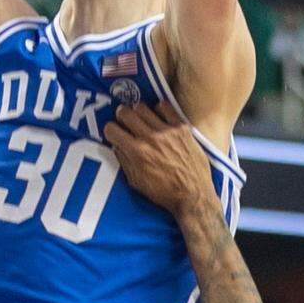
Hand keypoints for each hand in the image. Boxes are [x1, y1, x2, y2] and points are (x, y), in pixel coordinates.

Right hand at [103, 102, 215, 217]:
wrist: (193, 195)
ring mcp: (167, 131)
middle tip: (124, 121)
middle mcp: (150, 138)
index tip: (113, 133)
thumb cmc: (163, 192)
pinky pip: (166, 107)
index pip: (112, 129)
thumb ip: (124, 161)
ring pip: (142, 107)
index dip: (110, 131)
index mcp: (136, 152)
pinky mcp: (182, 128)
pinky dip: (158, 110)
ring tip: (140, 118)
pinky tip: (158, 118)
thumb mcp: (136, 182)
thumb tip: (118, 145)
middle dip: (121, 117)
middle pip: (126, 113)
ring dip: (137, 112)